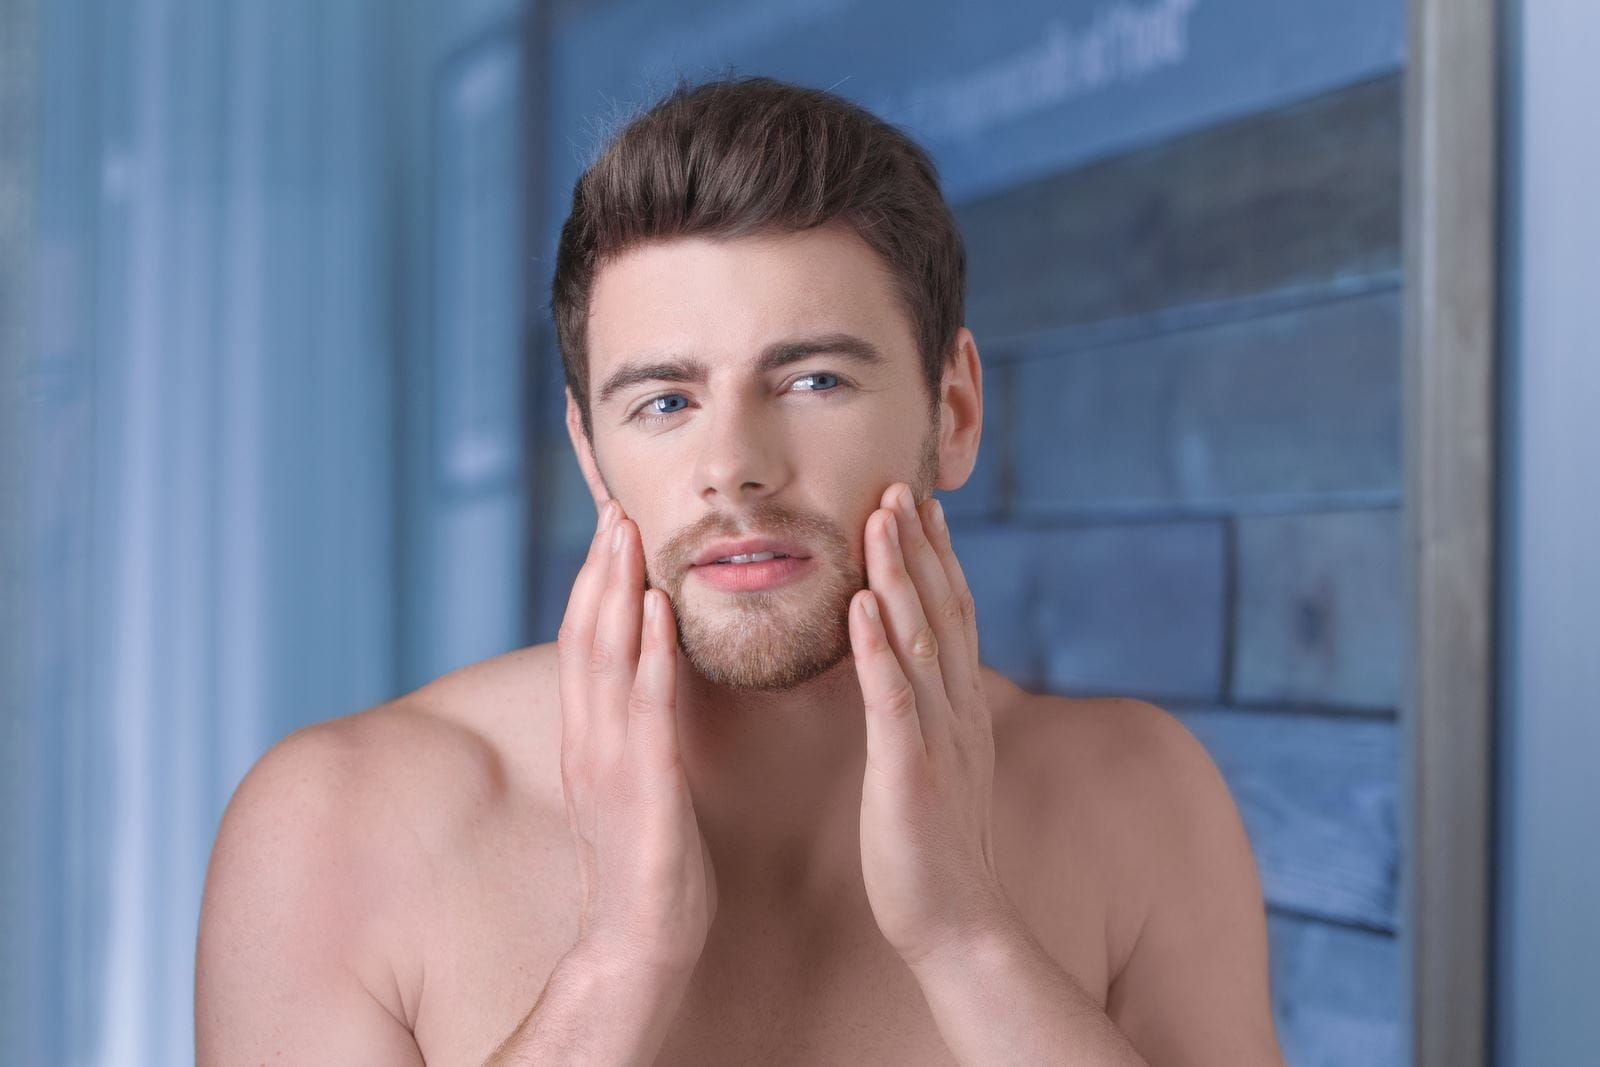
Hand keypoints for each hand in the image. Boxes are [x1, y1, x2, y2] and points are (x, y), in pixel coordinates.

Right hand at [555, 499, 717, 978]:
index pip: (583, 640)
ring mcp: (609, 760)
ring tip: (628, 533)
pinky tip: (656, 610)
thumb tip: (647, 678)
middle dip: (598, 567)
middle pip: (584, 634)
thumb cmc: (649, 861)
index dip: (592, 579)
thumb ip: (633, 727)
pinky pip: (645, 709)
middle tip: (616, 504)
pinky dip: (647, 654)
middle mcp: (588, 737)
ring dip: (615, 591)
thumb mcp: (635, 779)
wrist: (639, 941)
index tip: (610, 522)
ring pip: (605, 658)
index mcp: (590, 734)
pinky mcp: (642, 787)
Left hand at [849, 483, 1020, 969]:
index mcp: (960, 711)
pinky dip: (878, 648)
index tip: (919, 505)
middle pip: (943, 611)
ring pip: (921, 640)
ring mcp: (938, 741)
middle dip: (920, 545)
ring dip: (900, 575)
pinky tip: (860, 604)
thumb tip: (914, 674)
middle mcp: (958, 713)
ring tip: (880, 519)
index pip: (953, 617)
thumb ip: (927, 716)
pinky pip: (893, 700)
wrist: (958, 927)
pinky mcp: (912, 774)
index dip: (937, 558)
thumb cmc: (933, 851)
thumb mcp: (936, 767)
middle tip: (898, 484)